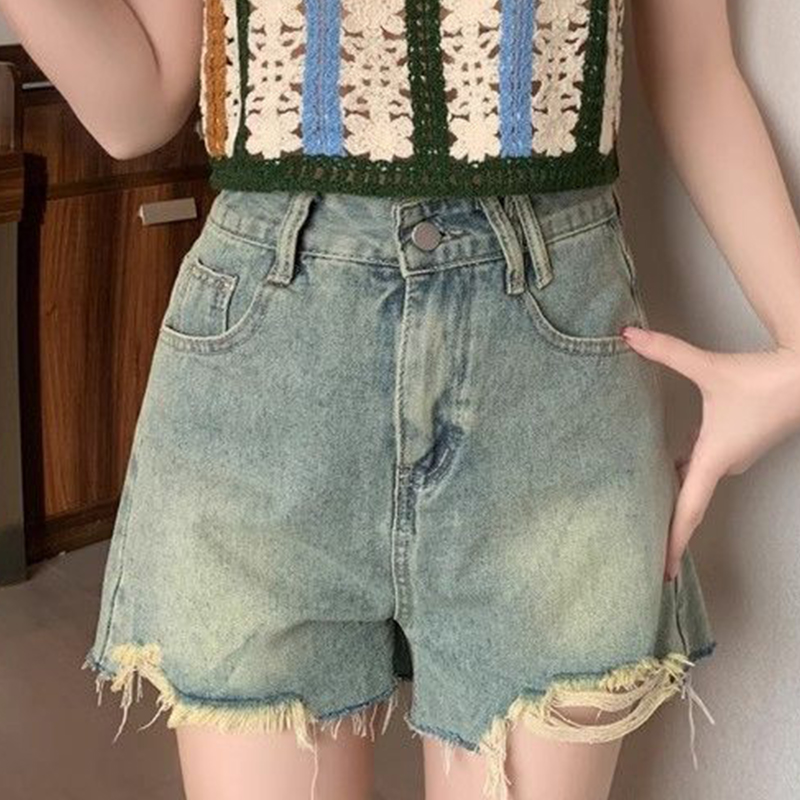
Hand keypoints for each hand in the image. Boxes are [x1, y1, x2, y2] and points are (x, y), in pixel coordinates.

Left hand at [621, 326, 799, 581]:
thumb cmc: (763, 378)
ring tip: (644, 516)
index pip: (688, 510)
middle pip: (689, 503)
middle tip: (641, 550)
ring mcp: (735, 456)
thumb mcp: (709, 368)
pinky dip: (685, 476)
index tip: (663, 572)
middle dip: (667, 527)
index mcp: (715, 458)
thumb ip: (667, 353)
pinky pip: (705, 468)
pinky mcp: (740, 443)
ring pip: (697, 483)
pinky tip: (668, 470)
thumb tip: (627, 335)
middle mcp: (725, 464)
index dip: (673, 542)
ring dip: (675, 500)